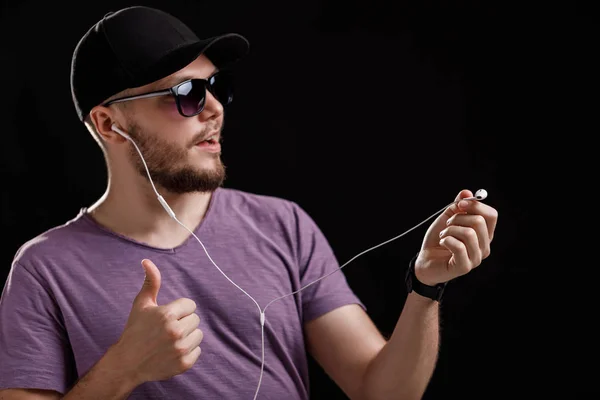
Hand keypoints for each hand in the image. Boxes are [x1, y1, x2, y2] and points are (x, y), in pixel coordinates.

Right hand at [111, 259, 202, 384]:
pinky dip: (188, 351)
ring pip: (199, 334)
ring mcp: (180, 349)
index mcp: (167, 314)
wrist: (127, 363)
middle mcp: (175, 332)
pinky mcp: (184, 364)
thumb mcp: (141, 304)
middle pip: (195, 319)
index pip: (190, 305)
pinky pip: (198, 351)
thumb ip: (151, 282)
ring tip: (170, 340)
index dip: (179, 310)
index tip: (167, 316)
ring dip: (188, 336)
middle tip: (167, 329)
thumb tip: (147, 261)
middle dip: (183, 322)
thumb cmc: (135, 330)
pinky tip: (173, 351)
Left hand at [415, 189, 497, 285]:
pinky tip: (443, 243)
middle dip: (458, 218)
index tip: (459, 204)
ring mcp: (476, 258)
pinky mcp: (465, 267)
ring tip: (444, 235)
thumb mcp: (448, 218)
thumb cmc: (439, 240)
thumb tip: (466, 193)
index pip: (491, 215)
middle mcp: (484, 246)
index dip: (475, 205)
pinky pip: (458, 246)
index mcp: (484, 234)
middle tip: (448, 224)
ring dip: (450, 230)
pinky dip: (446, 240)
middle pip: (479, 222)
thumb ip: (458, 206)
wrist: (425, 260)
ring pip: (469, 233)